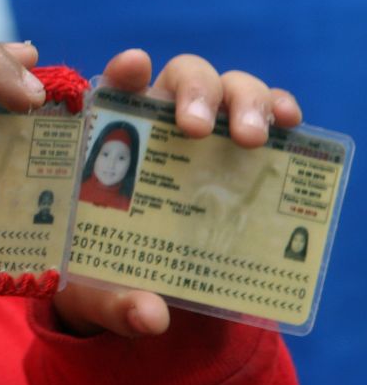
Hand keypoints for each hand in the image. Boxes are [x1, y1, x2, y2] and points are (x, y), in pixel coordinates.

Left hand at [53, 49, 303, 336]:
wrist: (147, 286)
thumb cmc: (106, 274)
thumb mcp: (95, 293)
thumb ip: (113, 304)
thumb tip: (150, 317)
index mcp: (110, 143)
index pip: (111, 94)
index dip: (122, 75)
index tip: (133, 67)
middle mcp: (158, 123)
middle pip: (178, 80)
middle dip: (192, 93)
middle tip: (199, 128)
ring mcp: (208, 130)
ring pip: (227, 87)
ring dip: (243, 101)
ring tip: (252, 138)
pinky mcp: (247, 147)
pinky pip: (269, 113)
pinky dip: (280, 109)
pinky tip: (289, 123)